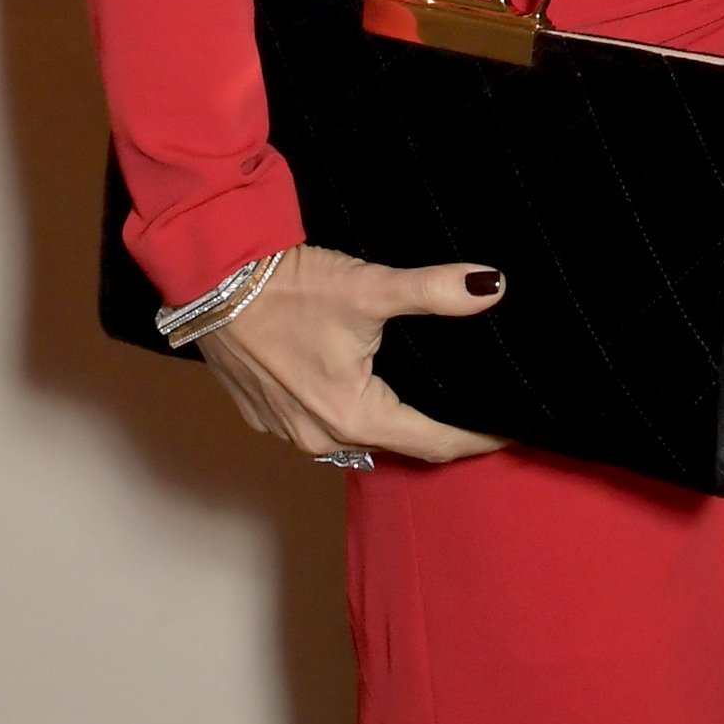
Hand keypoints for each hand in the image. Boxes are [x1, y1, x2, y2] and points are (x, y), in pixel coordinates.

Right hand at [200, 244, 507, 463]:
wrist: (214, 281)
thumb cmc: (288, 290)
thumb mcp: (370, 288)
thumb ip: (434, 291)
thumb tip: (491, 286)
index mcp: (352, 416)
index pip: (432, 443)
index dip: (475, 439)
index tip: (509, 431)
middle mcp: (319, 437)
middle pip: (397, 442)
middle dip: (438, 429)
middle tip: (477, 408)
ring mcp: (288, 430)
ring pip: (358, 434)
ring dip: (391, 418)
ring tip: (429, 396)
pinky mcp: (266, 413)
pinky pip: (322, 422)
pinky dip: (350, 408)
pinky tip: (364, 380)